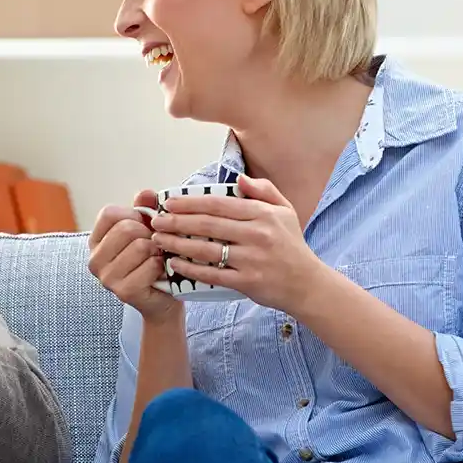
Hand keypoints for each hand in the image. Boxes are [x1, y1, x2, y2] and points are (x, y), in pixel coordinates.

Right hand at [88, 190, 180, 323]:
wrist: (161, 299)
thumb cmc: (151, 260)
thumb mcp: (147, 229)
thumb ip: (145, 208)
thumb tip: (145, 193)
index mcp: (95, 241)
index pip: (110, 213)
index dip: (133, 215)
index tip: (142, 228)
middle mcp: (94, 260)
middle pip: (126, 228)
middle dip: (149, 234)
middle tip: (154, 246)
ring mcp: (107, 277)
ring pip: (141, 246)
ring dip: (157, 251)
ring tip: (157, 259)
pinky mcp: (123, 291)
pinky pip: (150, 265)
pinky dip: (162, 266)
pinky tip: (159, 273)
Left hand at [149, 175, 326, 313]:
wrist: (306, 283)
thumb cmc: (292, 245)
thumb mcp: (285, 211)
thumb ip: (263, 190)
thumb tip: (238, 179)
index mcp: (263, 214)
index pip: (219, 204)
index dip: (190, 202)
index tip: (169, 202)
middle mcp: (257, 235)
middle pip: (208, 225)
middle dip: (177, 221)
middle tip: (156, 220)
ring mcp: (252, 259)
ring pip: (206, 249)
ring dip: (177, 244)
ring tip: (159, 239)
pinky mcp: (247, 282)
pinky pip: (212, 274)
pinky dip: (191, 269)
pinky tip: (174, 264)